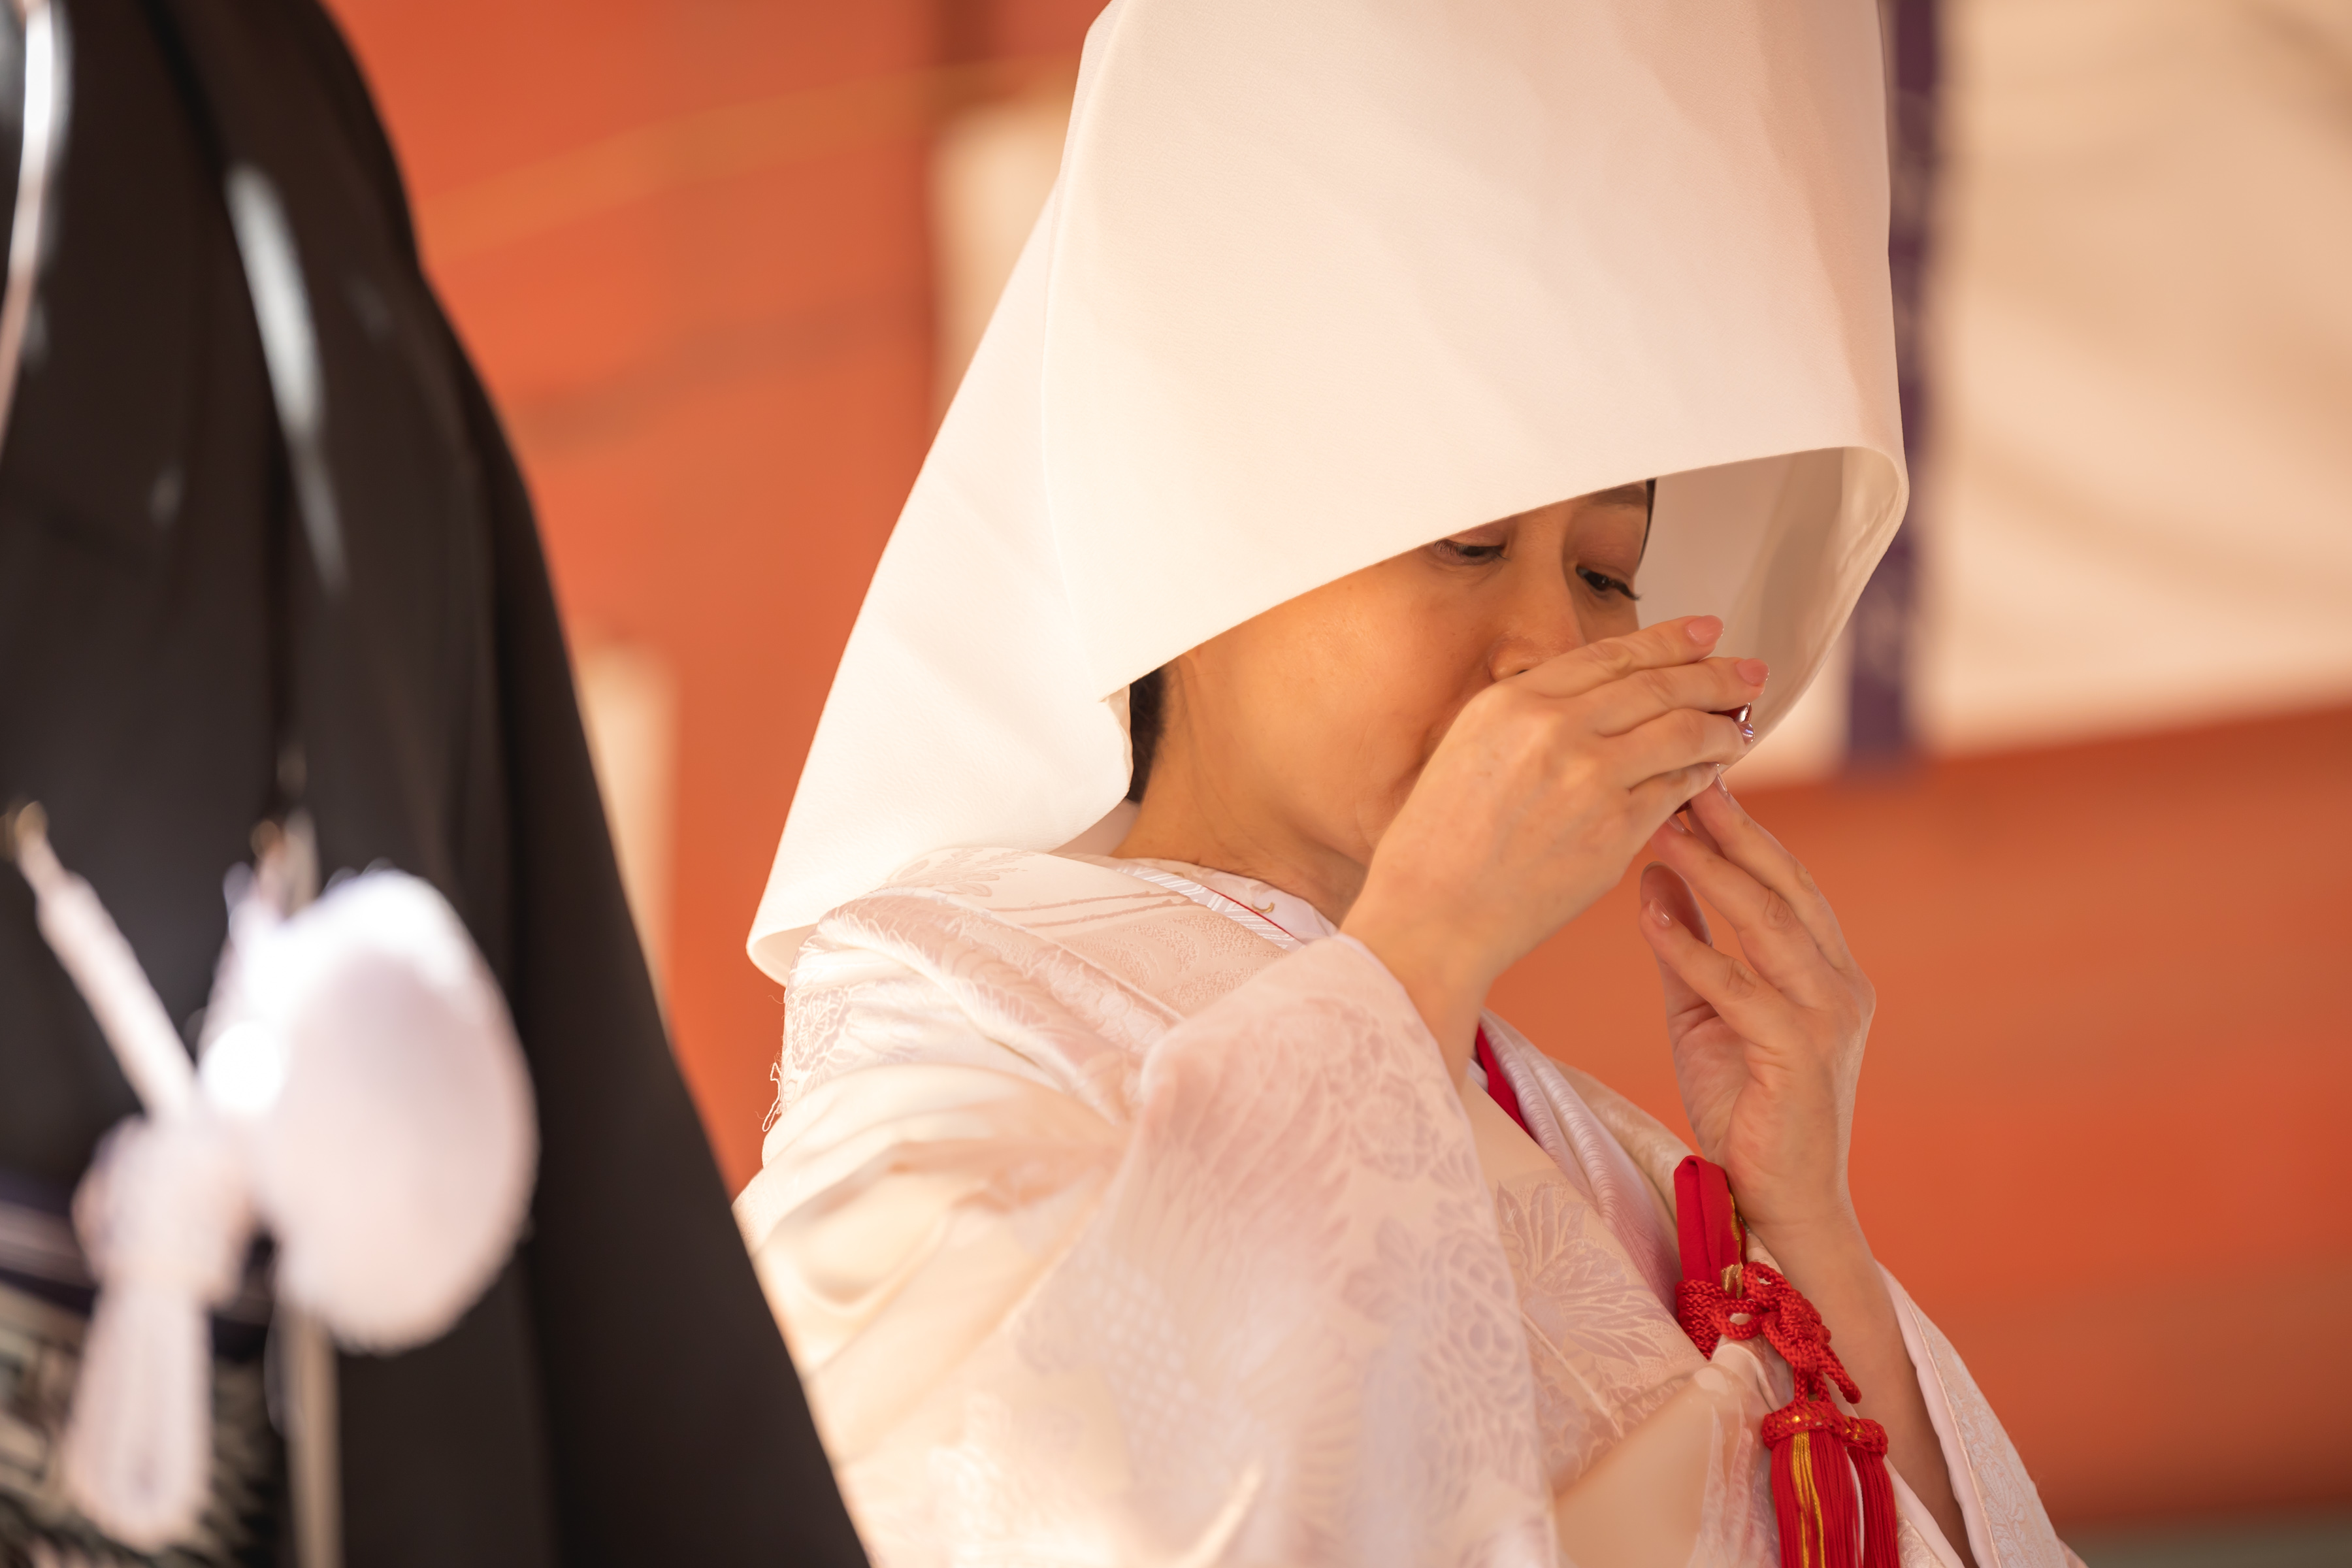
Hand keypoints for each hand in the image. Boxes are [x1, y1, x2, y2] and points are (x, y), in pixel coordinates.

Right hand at [1342, 615, 1763, 1074]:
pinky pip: (1678, 790)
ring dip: (1721, 725)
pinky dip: (1703, 776)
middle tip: (1749, 672)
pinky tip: (1713, 773)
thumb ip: (1528, 718)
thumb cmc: (1437, 847)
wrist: (1431, 917)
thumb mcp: (1466, 750)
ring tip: (1740, 726)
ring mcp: (1589, 778)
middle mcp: (1553, 728)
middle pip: (1658, 684)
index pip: (1610, 655)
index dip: (1667, 640)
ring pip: (1682, 731)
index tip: (1703, 633)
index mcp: (1512, 702)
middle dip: (1714, 673)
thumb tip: (1594, 703)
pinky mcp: (1615, 831)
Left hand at [1638, 778, 1871, 1248]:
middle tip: (1685, 774)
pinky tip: (1650, 916)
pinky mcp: (1802, 1057)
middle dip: (1735, 829)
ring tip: (1663, 828)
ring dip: (1713, 872)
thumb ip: (1686, 942)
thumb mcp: (1703, 1010)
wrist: (1779, 1201)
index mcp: (1828, 968)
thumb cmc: (1744, 1106)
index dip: (1743, 828)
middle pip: (1786, 886)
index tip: (1695, 777)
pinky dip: (1694, 951)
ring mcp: (1829, 1019)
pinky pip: (1743, 991)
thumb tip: (1654, 869)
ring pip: (1769, 926)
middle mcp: (1841, 984)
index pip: (1786, 881)